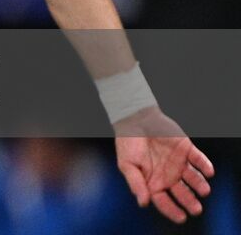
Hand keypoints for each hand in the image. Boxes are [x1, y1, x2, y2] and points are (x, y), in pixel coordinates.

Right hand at [114, 107, 213, 223]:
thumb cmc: (128, 142)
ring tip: (204, 190)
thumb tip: (143, 203)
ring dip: (200, 185)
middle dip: (190, 201)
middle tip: (196, 209)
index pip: (164, 201)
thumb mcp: (127, 164)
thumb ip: (136, 183)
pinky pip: (199, 160)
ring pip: (193, 179)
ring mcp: (179, 163)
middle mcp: (168, 175)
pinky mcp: (187, 150)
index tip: (181, 217)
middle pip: (182, 193)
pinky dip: (205, 166)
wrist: (135, 119)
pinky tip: (209, 172)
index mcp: (153, 182)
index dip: (172, 210)